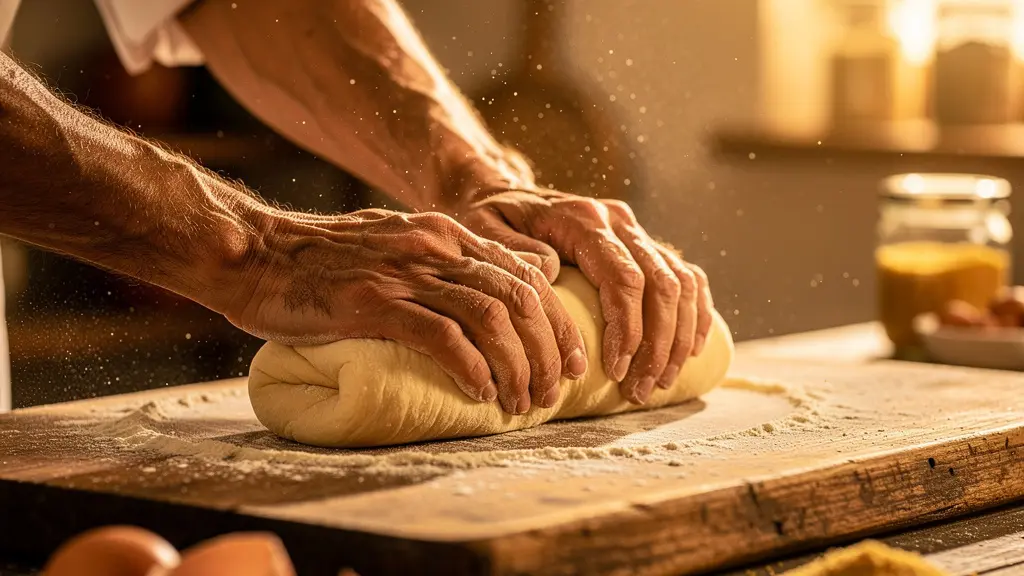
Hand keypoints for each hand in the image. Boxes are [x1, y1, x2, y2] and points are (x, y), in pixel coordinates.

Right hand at [222, 209, 586, 414]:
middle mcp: (435, 247)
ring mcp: (405, 272)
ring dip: (517, 367)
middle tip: (550, 395)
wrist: (253, 255)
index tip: (569, 363)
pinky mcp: (373, 302)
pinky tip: (480, 394)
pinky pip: (442, 336)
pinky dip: (471, 369)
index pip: (527, 277)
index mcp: (446, 234)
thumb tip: (482, 309)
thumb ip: (438, 266)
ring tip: (520, 404)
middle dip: (548, 352)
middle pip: (520, 299)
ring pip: (492, 318)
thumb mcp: (393, 248)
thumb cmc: (321, 264)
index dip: (558, 324)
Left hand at [462, 190, 713, 404]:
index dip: (628, 328)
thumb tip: (551, 270)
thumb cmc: (489, 219)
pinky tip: (690, 351)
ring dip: (677, 338)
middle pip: (662, 285)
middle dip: (658, 344)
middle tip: (640, 390)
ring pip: (681, 284)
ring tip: (658, 382)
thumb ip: (513, 250)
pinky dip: (695, 315)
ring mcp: (635, 231)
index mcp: (583, 219)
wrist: (500, 192)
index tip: (617, 371)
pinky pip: (687, 278)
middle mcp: (618, 221)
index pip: (623, 278)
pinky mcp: (644, 244)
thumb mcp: (484, 229)